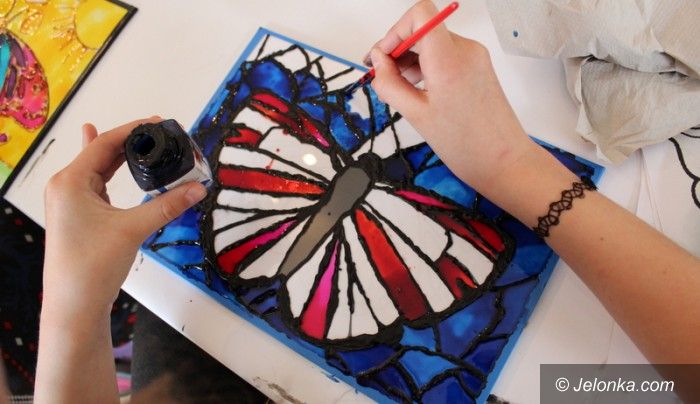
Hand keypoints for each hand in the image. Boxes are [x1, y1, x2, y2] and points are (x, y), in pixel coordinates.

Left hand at [42, 117, 206, 320]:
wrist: (75, 306)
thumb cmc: (94, 265)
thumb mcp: (133, 229)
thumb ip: (167, 205)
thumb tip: (200, 188)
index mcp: (70, 182)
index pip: (104, 144)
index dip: (133, 130)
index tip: (160, 123)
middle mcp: (65, 187)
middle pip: (100, 152)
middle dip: (129, 141)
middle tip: (159, 132)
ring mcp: (69, 202)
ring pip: (98, 168)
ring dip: (121, 156)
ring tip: (145, 142)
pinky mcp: (78, 216)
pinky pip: (97, 184)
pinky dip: (112, 172)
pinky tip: (116, 163)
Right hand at [368, 0, 539, 192]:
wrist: (503, 161)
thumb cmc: (467, 145)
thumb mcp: (416, 115)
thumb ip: (389, 83)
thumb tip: (377, 62)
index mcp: (449, 60)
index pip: (420, 15)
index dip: (395, 32)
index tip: (383, 56)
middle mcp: (465, 50)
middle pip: (422, 28)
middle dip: (398, 49)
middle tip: (382, 76)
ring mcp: (474, 57)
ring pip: (432, 41)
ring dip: (411, 59)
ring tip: (399, 89)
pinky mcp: (478, 66)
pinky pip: (445, 54)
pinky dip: (427, 66)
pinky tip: (418, 90)